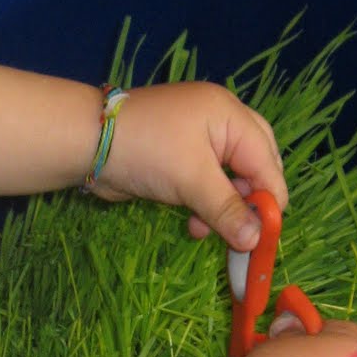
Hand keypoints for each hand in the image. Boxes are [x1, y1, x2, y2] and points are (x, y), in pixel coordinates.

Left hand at [89, 81, 287, 251]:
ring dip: (223, 208)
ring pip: (228, 179)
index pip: (266, 159)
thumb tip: (256, 241)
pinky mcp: (178, 157)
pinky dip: (204, 204)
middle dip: (248, 201)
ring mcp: (197, 138)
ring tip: (206, 230)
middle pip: (253, 166)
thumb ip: (227, 210)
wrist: (87, 143)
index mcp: (230, 115)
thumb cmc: (147, 151)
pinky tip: (193, 225)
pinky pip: (205, 183)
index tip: (267, 235)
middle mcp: (219, 122)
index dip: (269, 198)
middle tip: (244, 232)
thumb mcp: (191, 180)